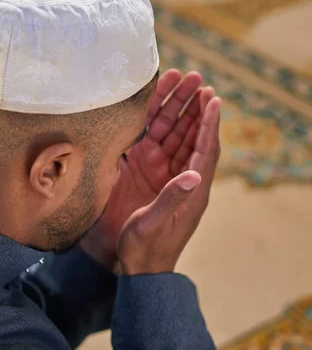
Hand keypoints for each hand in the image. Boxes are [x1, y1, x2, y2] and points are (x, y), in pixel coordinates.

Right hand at [117, 95, 220, 274]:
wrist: (137, 266)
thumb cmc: (146, 249)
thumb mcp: (155, 225)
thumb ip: (172, 199)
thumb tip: (194, 175)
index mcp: (191, 190)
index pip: (204, 150)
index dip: (208, 124)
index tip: (213, 99)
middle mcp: (181, 177)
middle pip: (193, 137)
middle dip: (197, 110)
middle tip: (200, 83)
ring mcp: (164, 174)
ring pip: (176, 136)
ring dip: (182, 113)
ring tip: (187, 88)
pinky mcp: (147, 173)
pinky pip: (157, 143)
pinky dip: (161, 124)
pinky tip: (162, 109)